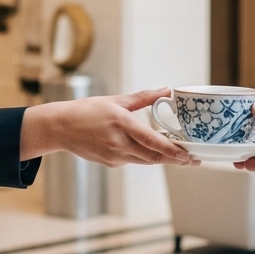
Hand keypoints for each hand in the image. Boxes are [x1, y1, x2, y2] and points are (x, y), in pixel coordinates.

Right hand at [20, 88, 194, 166]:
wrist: (61, 127)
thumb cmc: (86, 111)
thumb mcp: (116, 100)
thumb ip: (144, 97)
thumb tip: (166, 90)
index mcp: (122, 124)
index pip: (153, 142)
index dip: (173, 151)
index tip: (189, 155)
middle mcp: (119, 144)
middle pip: (154, 157)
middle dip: (175, 160)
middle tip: (193, 160)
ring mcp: (114, 156)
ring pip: (145, 161)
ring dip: (162, 159)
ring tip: (180, 157)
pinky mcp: (111, 163)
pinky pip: (133, 161)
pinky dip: (143, 156)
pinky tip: (149, 151)